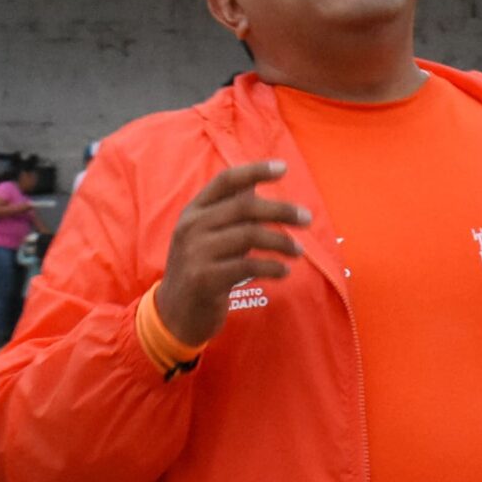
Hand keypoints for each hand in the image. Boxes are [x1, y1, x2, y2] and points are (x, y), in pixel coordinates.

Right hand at [156, 162, 306, 349]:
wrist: (174, 314)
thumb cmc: (200, 268)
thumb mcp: (206, 235)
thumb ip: (227, 212)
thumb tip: (254, 184)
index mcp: (193, 211)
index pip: (225, 181)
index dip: (255, 171)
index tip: (283, 168)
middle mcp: (192, 227)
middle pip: (244, 207)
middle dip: (281, 210)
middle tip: (307, 218)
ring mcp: (196, 253)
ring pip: (249, 235)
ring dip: (281, 242)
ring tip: (298, 251)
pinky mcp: (205, 280)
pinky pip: (247, 266)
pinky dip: (271, 267)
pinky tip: (284, 271)